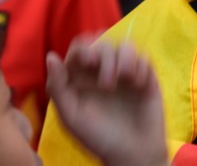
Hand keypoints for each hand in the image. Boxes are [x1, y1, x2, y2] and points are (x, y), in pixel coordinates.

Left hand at [46, 36, 168, 165]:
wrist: (133, 153)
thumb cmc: (98, 138)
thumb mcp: (72, 117)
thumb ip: (58, 87)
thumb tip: (51, 56)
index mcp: (81, 78)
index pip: (80, 48)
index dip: (84, 49)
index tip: (89, 63)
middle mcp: (101, 71)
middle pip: (102, 43)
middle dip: (105, 56)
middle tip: (108, 83)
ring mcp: (124, 72)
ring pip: (124, 46)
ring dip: (124, 59)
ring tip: (125, 80)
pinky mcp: (144, 75)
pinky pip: (143, 57)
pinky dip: (140, 66)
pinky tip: (138, 84)